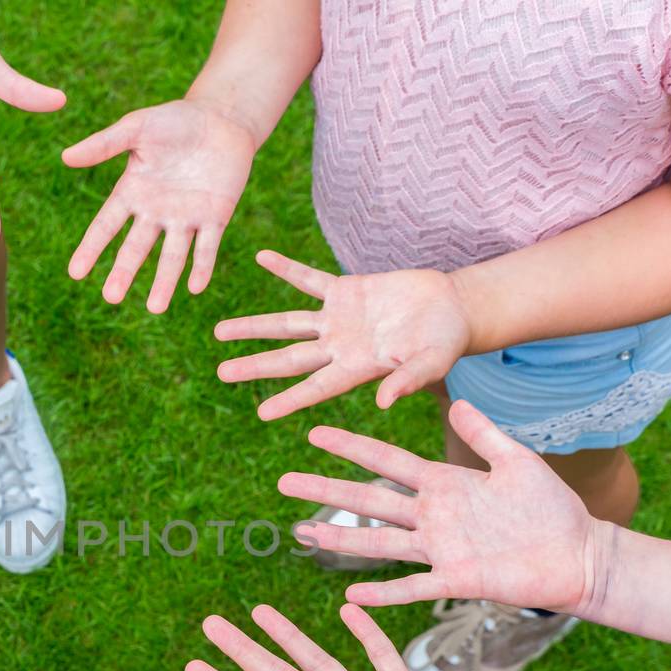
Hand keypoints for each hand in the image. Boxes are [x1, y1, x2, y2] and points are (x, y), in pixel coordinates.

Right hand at [64, 98, 255, 312]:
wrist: (221, 119)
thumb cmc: (175, 120)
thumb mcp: (137, 127)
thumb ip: (104, 144)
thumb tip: (65, 157)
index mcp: (132, 192)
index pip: (106, 226)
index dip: (90, 249)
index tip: (75, 273)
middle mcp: (156, 212)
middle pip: (136, 249)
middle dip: (123, 272)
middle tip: (110, 298)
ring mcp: (186, 218)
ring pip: (172, 256)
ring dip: (164, 282)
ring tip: (155, 308)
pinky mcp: (215, 217)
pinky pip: (207, 247)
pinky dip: (202, 266)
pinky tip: (195, 287)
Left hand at [215, 251, 471, 416]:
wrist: (451, 308)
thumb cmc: (445, 342)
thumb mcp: (430, 363)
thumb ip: (407, 380)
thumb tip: (383, 402)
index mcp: (357, 369)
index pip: (316, 388)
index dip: (291, 400)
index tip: (262, 414)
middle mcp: (339, 347)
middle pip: (288, 358)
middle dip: (255, 366)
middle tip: (221, 373)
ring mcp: (338, 319)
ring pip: (287, 323)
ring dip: (253, 326)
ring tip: (219, 332)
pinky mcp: (345, 290)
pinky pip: (307, 278)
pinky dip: (285, 268)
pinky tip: (261, 257)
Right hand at [281, 400, 601, 613]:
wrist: (578, 554)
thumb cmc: (552, 508)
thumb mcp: (517, 461)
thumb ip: (485, 434)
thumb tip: (457, 402)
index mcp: (445, 484)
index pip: (388, 462)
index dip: (351, 448)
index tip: (315, 434)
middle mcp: (434, 516)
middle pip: (369, 501)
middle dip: (326, 491)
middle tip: (285, 481)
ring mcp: (442, 550)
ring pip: (380, 542)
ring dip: (341, 539)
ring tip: (304, 534)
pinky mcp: (458, 579)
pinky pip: (414, 588)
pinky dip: (385, 593)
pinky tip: (353, 597)